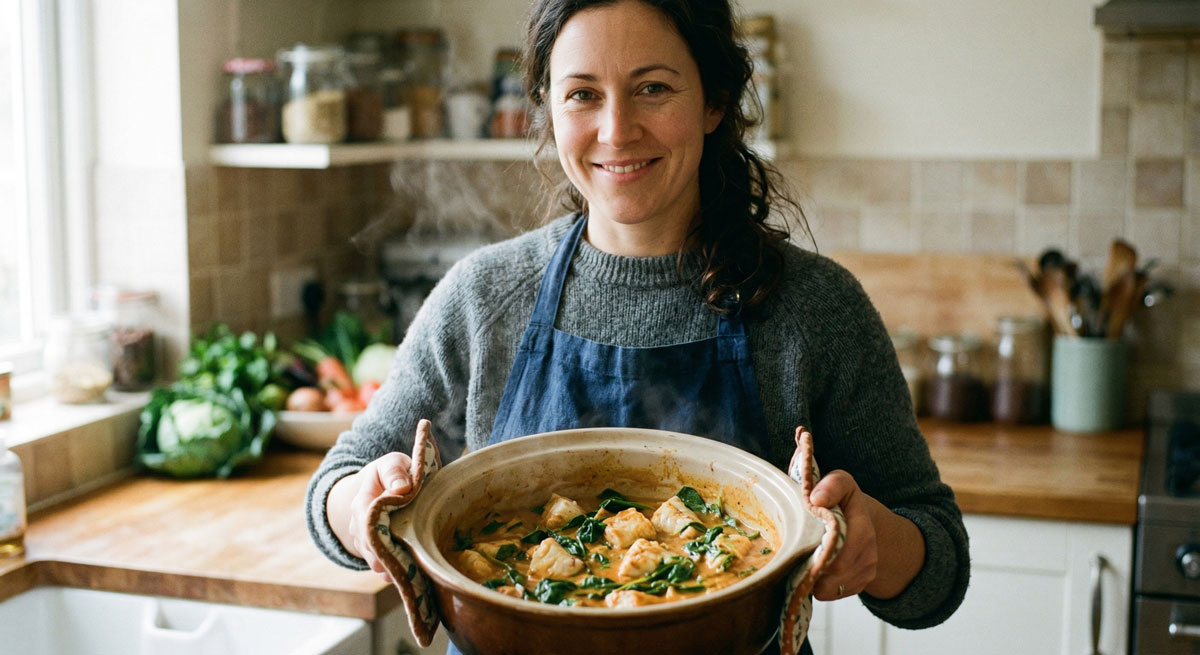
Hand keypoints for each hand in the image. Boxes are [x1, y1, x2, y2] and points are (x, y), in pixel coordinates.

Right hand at [337, 452, 413, 582]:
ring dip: (387, 568)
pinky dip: (391, 570)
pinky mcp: (375, 548)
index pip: (365, 522)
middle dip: (382, 558)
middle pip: (368, 546)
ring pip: (372, 557)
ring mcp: (365, 538)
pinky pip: (379, 562)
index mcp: (362, 502)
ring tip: (403, 579)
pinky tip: (404, 580)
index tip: (389, 548)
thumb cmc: (392, 471)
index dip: (376, 536)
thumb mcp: (392, 463)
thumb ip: (395, 471)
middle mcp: (358, 524)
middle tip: (400, 572)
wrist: (383, 481)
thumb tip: (402, 487)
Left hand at [808, 469, 925, 600]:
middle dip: (811, 568)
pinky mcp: (860, 583)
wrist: (862, 517)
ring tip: (804, 561)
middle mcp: (869, 551)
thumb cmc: (844, 499)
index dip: (819, 554)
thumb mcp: (840, 482)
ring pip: (831, 587)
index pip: (841, 550)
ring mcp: (866, 570)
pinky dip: (820, 586)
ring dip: (813, 579)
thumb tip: (818, 500)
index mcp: (862, 526)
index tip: (801, 548)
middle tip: (794, 557)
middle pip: (835, 572)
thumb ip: (831, 486)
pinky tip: (815, 570)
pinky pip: (833, 593)